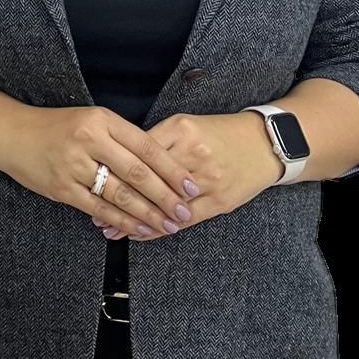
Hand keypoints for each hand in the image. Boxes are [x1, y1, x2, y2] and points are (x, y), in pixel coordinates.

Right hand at [0, 105, 201, 240]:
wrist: (11, 134)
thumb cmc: (55, 126)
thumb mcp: (89, 119)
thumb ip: (119, 137)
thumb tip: (158, 164)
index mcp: (100, 119)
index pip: (146, 146)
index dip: (171, 168)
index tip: (191, 185)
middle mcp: (89, 140)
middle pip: (137, 172)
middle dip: (166, 196)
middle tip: (185, 211)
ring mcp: (74, 165)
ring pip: (121, 194)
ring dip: (148, 214)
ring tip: (169, 226)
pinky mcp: (62, 188)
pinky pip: (99, 209)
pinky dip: (123, 222)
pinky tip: (140, 230)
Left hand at [94, 112, 282, 239]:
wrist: (263, 144)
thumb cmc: (218, 132)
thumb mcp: (185, 124)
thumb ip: (157, 139)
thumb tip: (120, 157)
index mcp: (181, 130)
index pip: (140, 152)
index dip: (116, 169)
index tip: (94, 180)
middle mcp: (193, 154)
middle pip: (149, 180)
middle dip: (120, 198)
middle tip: (94, 212)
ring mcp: (207, 180)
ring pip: (165, 204)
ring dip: (137, 219)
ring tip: (111, 229)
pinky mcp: (219, 201)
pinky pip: (185, 219)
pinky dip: (162, 229)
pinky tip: (143, 234)